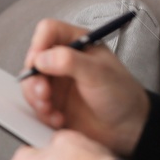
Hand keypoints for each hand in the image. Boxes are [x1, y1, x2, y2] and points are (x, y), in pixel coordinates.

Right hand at [20, 18, 150, 155]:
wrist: (129, 128)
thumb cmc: (122, 95)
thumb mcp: (99, 74)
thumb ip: (70, 61)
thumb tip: (41, 58)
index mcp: (78, 43)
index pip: (48, 31)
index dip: (39, 44)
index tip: (38, 62)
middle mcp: (63, 60)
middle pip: (33, 58)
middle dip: (34, 77)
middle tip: (44, 92)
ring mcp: (57, 81)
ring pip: (30, 82)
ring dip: (36, 97)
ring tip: (50, 109)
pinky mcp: (54, 101)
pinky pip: (36, 103)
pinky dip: (43, 113)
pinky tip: (58, 119)